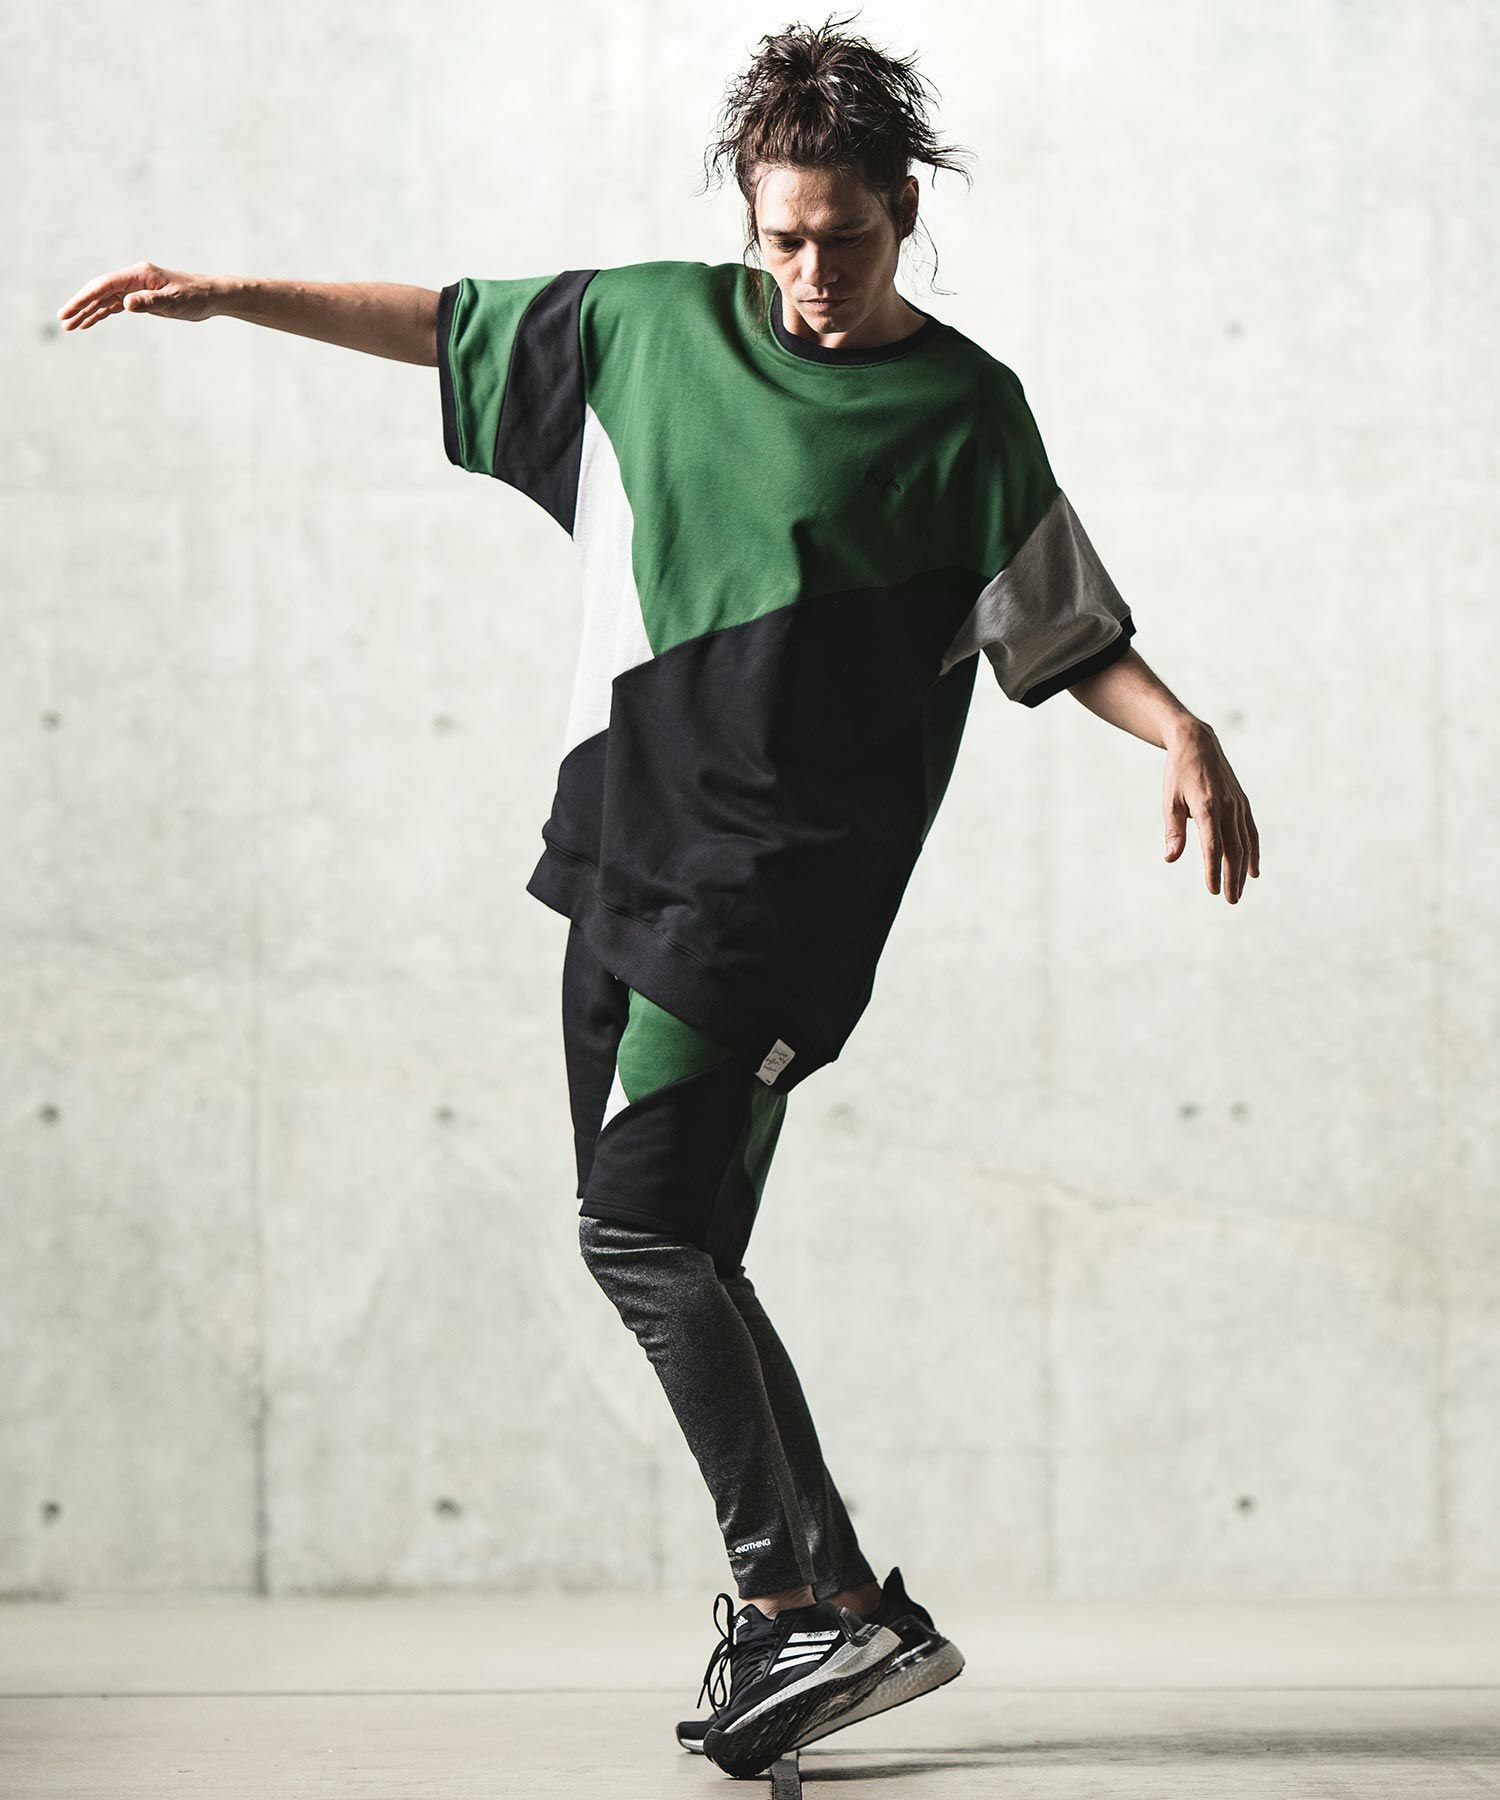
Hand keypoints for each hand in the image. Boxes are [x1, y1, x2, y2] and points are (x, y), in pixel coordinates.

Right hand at [56, 260, 218, 330]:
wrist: (210, 296)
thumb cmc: (195, 297)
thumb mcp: (174, 302)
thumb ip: (149, 302)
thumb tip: (125, 304)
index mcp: (138, 275)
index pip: (105, 286)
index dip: (85, 298)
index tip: (70, 311)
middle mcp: (133, 278)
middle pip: (100, 291)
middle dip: (80, 305)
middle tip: (63, 320)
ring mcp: (135, 287)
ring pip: (105, 299)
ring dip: (88, 312)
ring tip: (71, 326)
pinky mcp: (140, 297)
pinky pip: (114, 305)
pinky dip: (101, 313)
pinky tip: (89, 322)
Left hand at [1163, 720, 1259, 902]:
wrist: (1198, 743)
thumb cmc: (1178, 774)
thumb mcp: (1170, 801)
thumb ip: (1173, 831)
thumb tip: (1170, 858)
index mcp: (1206, 807)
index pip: (1212, 846)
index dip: (1212, 870)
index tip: (1213, 890)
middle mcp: (1227, 807)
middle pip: (1233, 848)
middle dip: (1232, 877)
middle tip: (1230, 900)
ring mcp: (1238, 805)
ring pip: (1244, 843)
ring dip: (1242, 869)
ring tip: (1239, 892)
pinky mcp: (1243, 803)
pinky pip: (1251, 832)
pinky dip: (1253, 852)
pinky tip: (1252, 871)